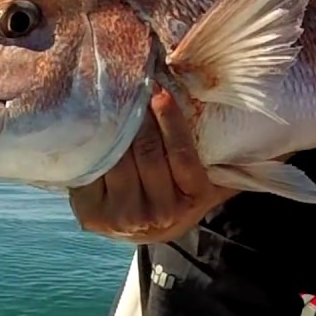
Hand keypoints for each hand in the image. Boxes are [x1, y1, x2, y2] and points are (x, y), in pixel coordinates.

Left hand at [68, 85, 236, 243]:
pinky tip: (94, 128)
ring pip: (119, 158)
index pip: (182, 153)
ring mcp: (125, 217)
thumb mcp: (202, 177)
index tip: (160, 93)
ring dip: (114, 126)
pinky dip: (93, 146)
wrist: (142, 228)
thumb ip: (214, 153)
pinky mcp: (95, 215)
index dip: (170, 120)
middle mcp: (161, 213)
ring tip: (114, 102)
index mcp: (194, 199)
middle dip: (140, 115)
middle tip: (133, 88)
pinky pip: (94, 169)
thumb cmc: (175, 193)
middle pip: (147, 151)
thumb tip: (222, 113)